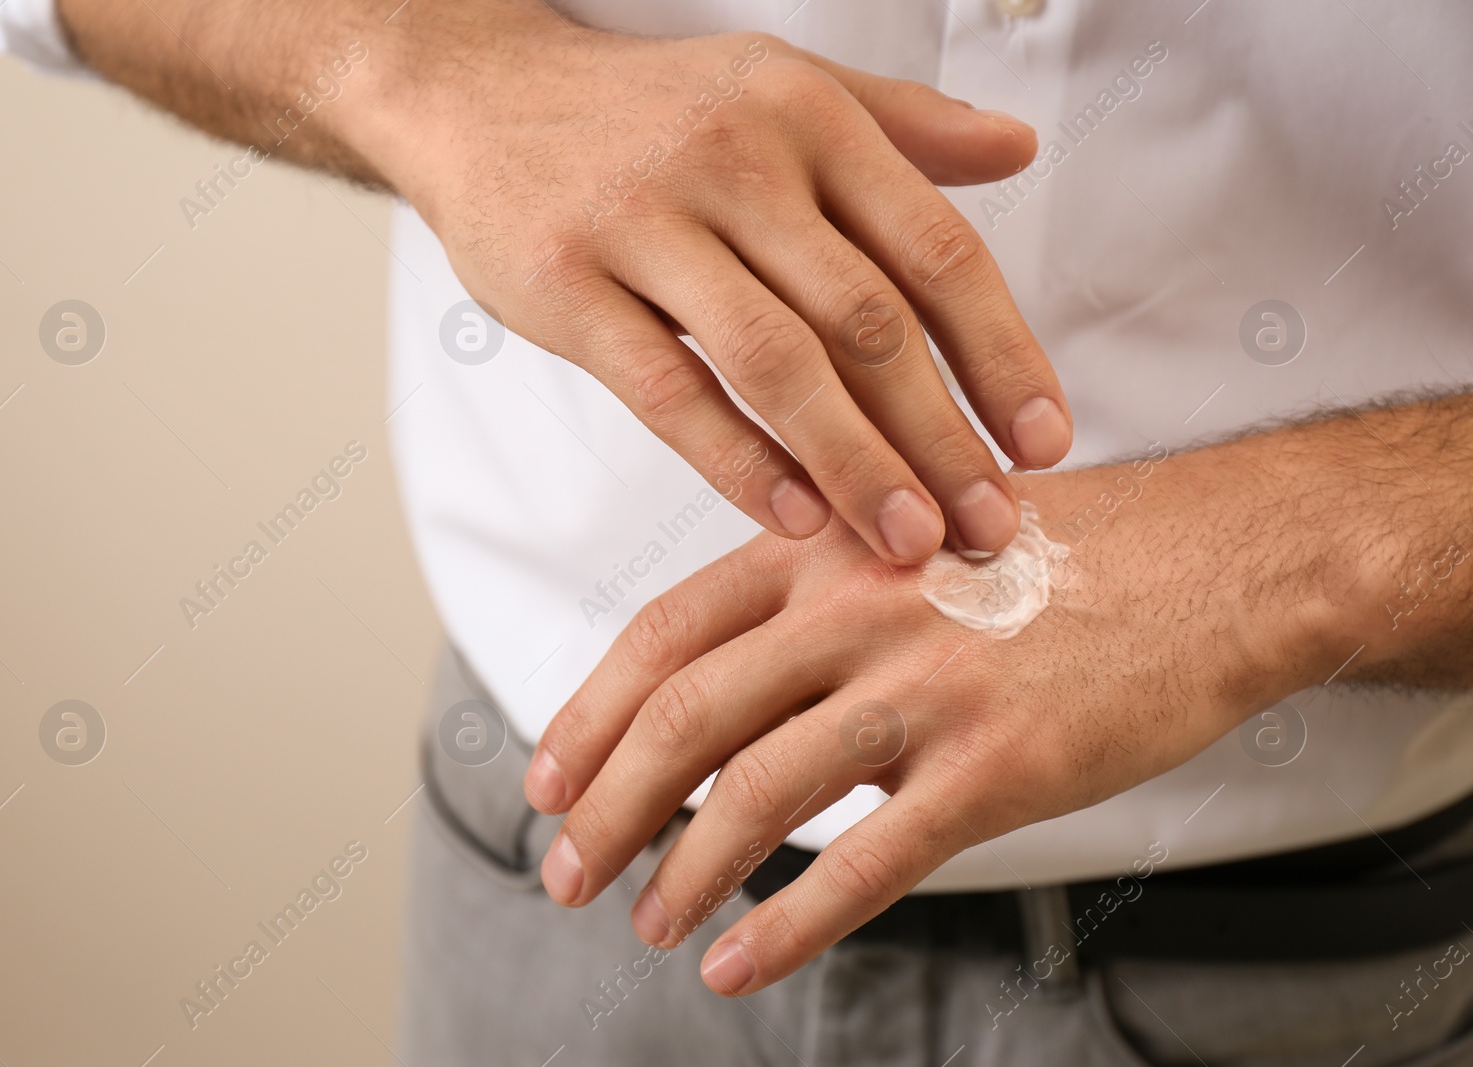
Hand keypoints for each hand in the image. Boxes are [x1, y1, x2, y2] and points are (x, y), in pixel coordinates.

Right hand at [348, 0, 1072, 559]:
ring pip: (773, 362)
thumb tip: (1019, 149)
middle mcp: (737, 159)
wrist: (484, 95)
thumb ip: (902, 126)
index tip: (1043, 440)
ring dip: (854, 463)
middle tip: (992, 524)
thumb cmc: (650, 111)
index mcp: (808, 115)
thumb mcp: (782, 89)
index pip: (933, 248)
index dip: (1000, 353)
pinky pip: (665, 389)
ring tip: (909, 543)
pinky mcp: (568, 284)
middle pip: (865, 320)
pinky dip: (735, 459)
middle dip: (942, 435)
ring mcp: (645, 222)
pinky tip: (794, 517)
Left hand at [522, 444, 1351, 993]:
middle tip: (567, 871)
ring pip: (760, 792)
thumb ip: (809, 598)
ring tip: (647, 921)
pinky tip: (740, 963)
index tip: (547, 780)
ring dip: (683, 871)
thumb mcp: (906, 535)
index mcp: (823, 547)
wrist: (1214, 562)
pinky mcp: (998, 762)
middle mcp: (858, 606)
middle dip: (609, 807)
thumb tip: (713, 688)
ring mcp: (927, 684)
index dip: (589, 714)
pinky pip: (864, 861)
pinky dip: (787, 924)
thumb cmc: (1053, 557)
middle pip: (687, 716)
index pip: (662, 635)